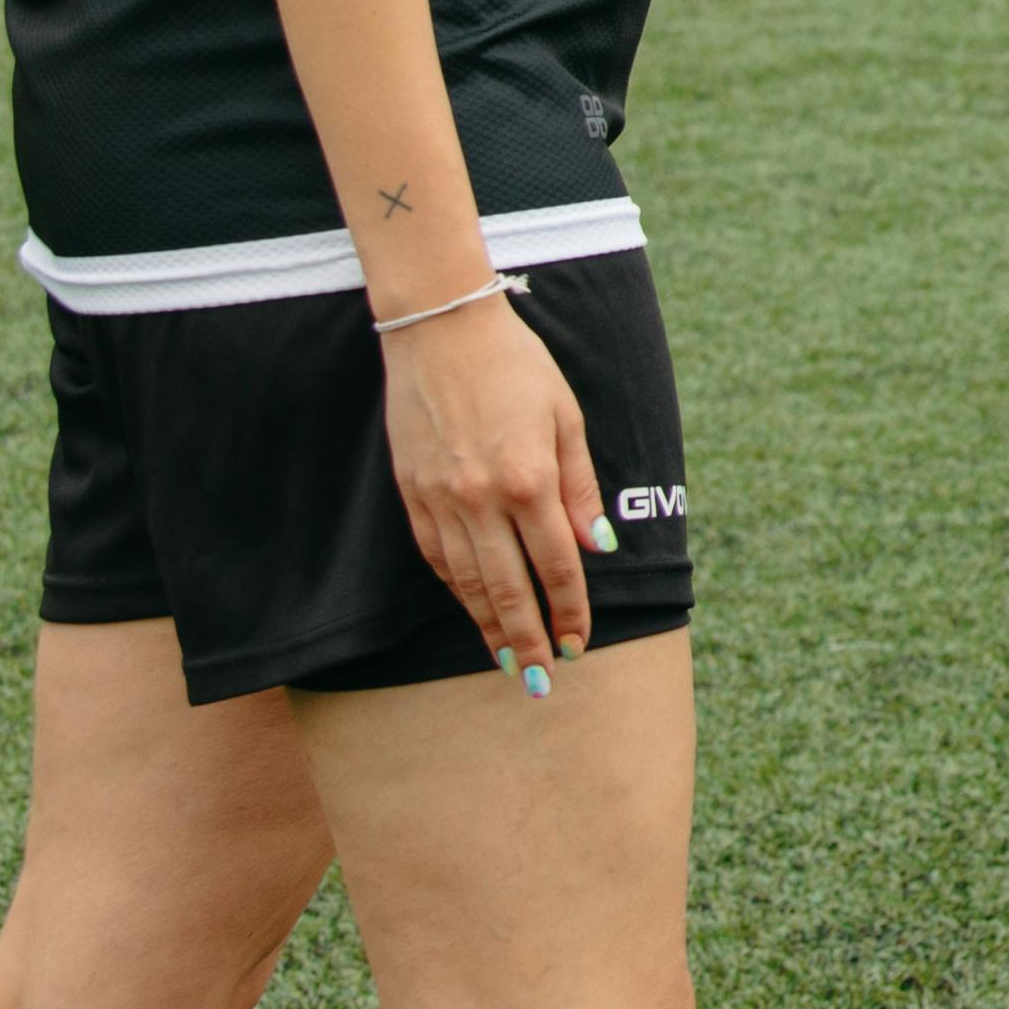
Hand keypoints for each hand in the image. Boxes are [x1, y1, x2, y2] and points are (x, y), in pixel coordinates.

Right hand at [379, 288, 612, 676]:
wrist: (442, 331)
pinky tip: (469, 609)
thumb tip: (597, 546)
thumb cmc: (517, 366)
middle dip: (527, 638)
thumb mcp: (567, 416)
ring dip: (488, 626)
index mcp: (529, 479)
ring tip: (507, 659)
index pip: (556, 564)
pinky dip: (454, 590)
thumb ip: (580, 486)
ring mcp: (441, 499)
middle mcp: (482, 498)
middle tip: (541, 678)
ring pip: (466, 581)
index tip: (578, 643)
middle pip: (508, 588)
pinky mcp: (411, 494)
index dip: (569, 609)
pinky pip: (435, 556)